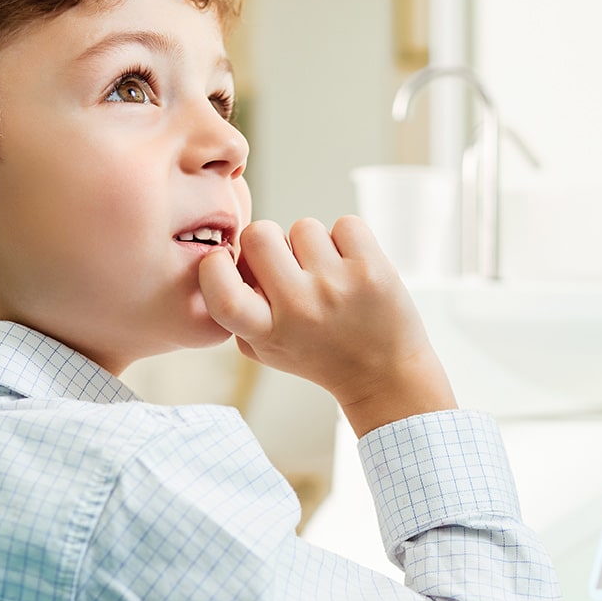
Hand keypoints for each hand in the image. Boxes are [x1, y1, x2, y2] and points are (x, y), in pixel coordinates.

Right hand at [198, 216, 454, 435]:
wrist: (385, 375)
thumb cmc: (319, 355)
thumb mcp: (266, 349)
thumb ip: (237, 312)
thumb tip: (225, 259)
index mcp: (267, 333)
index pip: (220, 289)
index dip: (215, 265)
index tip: (226, 263)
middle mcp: (299, 308)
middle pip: (259, 234)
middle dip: (267, 240)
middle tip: (285, 262)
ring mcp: (336, 285)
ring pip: (303, 226)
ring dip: (312, 245)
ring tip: (327, 275)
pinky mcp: (372, 269)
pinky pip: (344, 225)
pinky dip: (347, 241)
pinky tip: (351, 269)